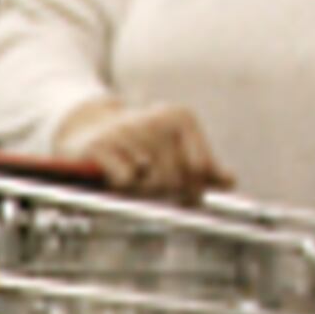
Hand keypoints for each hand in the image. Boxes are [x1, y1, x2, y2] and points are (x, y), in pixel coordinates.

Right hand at [57, 100, 230, 202]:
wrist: (84, 130)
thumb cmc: (136, 146)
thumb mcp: (173, 149)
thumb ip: (203, 167)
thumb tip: (230, 181)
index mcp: (180, 117)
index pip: (200, 167)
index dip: (193, 190)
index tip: (183, 196)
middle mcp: (156, 118)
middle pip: (175, 179)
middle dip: (165, 195)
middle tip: (153, 193)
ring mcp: (126, 130)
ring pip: (150, 182)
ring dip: (140, 192)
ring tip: (132, 182)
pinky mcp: (100, 146)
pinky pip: (124, 180)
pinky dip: (120, 187)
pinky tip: (113, 178)